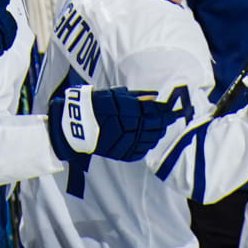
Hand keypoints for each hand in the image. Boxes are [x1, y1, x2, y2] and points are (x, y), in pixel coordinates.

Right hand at [49, 85, 177, 161]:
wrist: (75, 125)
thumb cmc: (94, 105)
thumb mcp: (114, 95)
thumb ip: (135, 97)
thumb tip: (153, 98)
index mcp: (130, 111)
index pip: (155, 112)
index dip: (166, 111)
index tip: (172, 109)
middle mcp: (131, 127)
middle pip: (156, 126)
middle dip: (164, 122)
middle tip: (169, 118)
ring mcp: (126, 142)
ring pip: (151, 139)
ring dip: (158, 134)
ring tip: (159, 129)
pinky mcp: (121, 153)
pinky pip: (140, 151)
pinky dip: (147, 146)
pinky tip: (148, 141)